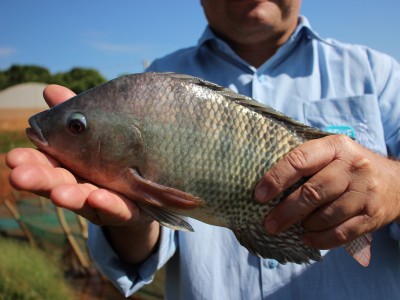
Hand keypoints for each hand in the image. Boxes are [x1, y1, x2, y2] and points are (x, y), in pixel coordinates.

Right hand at [6, 85, 158, 262]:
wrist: (152, 185)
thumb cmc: (116, 156)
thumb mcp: (98, 133)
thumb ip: (77, 115)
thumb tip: (50, 89)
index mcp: (72, 165)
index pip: (47, 162)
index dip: (30, 161)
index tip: (13, 158)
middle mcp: (83, 184)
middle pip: (59, 183)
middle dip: (40, 180)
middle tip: (19, 176)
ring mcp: (104, 200)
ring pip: (84, 199)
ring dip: (70, 197)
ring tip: (58, 194)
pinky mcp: (127, 211)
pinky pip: (119, 208)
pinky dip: (107, 204)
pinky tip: (97, 198)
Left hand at [255, 135, 399, 249]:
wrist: (397, 182)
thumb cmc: (350, 167)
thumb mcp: (332, 153)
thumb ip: (306, 163)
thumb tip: (267, 186)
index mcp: (335, 147)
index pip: (300, 160)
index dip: (276, 178)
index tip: (259, 195)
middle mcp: (352, 167)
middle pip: (312, 192)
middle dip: (286, 211)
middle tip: (269, 223)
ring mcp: (364, 192)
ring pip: (326, 215)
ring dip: (305, 225)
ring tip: (293, 227)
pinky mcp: (372, 215)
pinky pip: (342, 233)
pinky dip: (321, 239)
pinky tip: (308, 239)